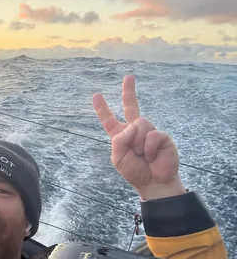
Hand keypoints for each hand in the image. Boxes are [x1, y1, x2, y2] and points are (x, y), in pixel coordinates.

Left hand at [92, 75, 185, 200]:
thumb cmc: (134, 171)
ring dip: (138, 142)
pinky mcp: (162, 136)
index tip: (96, 96)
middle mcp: (135, 130)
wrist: (154, 182)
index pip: (109, 120)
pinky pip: (152, 135)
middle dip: (129, 91)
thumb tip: (133, 124)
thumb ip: (119, 140)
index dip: (102, 108)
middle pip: (131, 106)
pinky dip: (149, 148)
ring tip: (142, 155)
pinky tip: (152, 156)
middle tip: (129, 76)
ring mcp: (149, 131)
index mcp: (120, 136)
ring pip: (140, 124)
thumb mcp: (118, 157)